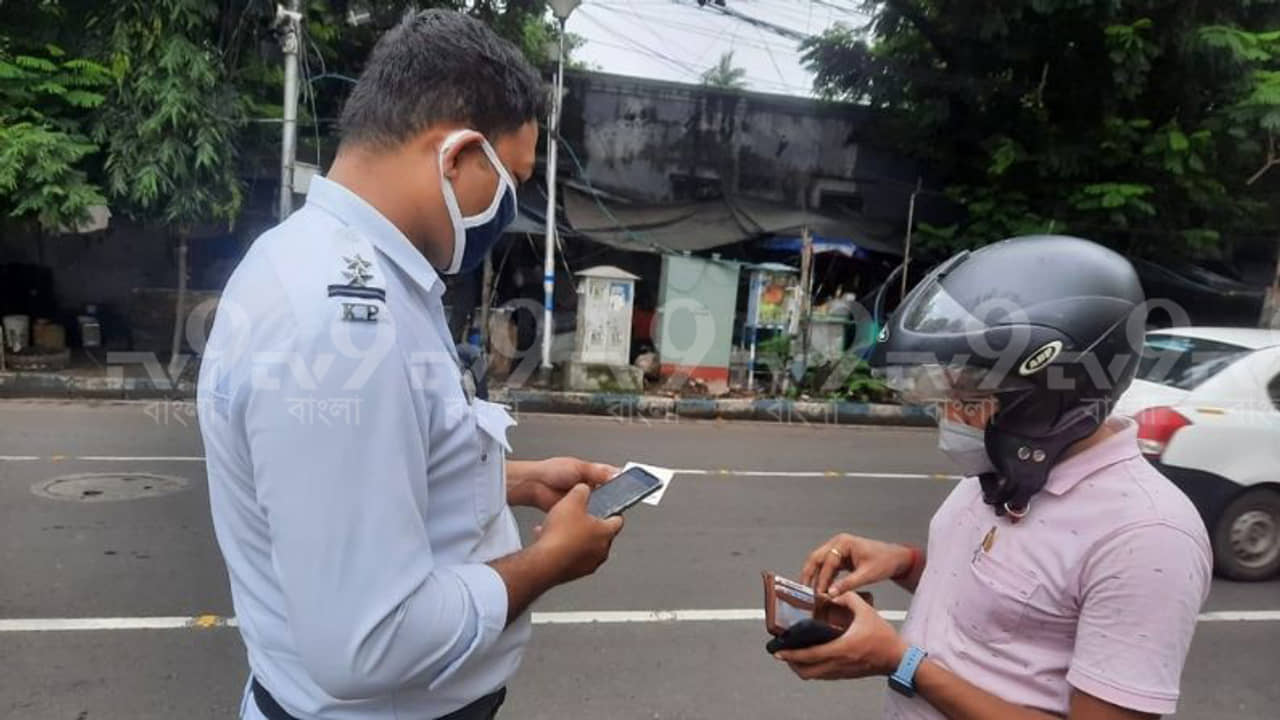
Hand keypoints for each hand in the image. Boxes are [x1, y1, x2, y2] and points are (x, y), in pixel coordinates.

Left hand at [508, 457, 617, 510]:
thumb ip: (598, 472)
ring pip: (597, 507)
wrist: (533, 485)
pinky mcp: (575, 512)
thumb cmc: (550, 471)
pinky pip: (586, 516)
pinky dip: (589, 517)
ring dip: (600, 508)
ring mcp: (582, 501)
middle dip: (612, 498)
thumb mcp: (579, 467)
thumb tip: (616, 474)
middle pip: (607, 494)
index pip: (611, 478)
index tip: (630, 487)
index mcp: (591, 473)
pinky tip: (591, 517)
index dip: (621, 483)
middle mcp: (588, 487)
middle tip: (617, 501)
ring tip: (604, 509)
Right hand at [534, 484, 623, 583]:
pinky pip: (572, 557)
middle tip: (578, 517)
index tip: (607, 508)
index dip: (612, 511)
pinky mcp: (574, 573)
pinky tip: (549, 541)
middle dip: (588, 525)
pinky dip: (564, 549)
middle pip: (600, 534)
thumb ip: (582, 491)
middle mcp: (601, 551)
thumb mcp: (572, 501)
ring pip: (584, 546)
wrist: (544, 562)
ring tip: (559, 529)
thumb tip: (584, 489)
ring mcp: (588, 564)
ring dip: (574, 538)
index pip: (618, 520)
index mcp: (606, 532)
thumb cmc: (561, 536)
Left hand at [775, 592, 907, 680]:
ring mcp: (841, 671)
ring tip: (793, 655)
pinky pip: (823, 675)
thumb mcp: (866, 611)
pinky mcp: (845, 674)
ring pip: (814, 676)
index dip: (791, 654)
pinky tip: (811, 658)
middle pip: (806, 671)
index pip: (810, 655)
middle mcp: (838, 663)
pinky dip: (813, 669)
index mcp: (841, 648)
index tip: (778, 651)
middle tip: (783, 653)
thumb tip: (832, 594)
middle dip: (791, 663)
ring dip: (801, 667)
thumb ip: (848, 597)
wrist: (897, 658)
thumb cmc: (883, 636)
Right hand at [801, 533, 914, 595]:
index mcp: (844, 542)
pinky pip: (827, 567)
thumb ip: (848, 584)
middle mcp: (838, 543)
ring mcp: (838, 549)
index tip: (819, 593)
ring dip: (814, 576)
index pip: (827, 561)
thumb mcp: (867, 574)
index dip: (822, 579)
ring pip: (819, 562)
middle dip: (809, 574)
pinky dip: (823, 577)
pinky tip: (821, 589)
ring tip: (809, 592)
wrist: (896, 558)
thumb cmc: (885, 562)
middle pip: (816, 558)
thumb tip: (831, 594)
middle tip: (803, 591)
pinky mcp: (840, 557)